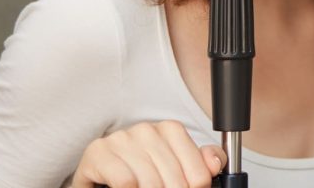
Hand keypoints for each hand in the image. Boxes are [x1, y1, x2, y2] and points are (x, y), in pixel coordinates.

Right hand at [71, 120, 225, 187]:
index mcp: (171, 130)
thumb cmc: (138, 171)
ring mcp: (122, 138)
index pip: (198, 173)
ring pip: (150, 182)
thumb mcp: (174, 165)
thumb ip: (200, 164)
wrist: (98, 173)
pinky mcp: (99, 152)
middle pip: (175, 181)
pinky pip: (125, 181)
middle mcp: (147, 130)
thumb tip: (215, 164)